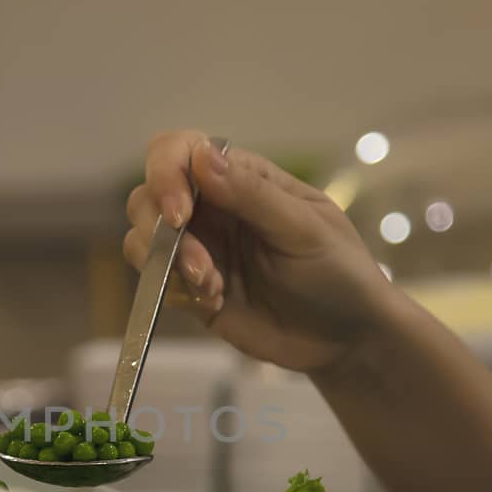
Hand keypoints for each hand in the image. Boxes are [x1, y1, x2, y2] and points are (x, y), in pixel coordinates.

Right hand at [122, 130, 396, 373]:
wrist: (347, 340)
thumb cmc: (339, 273)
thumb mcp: (304, 229)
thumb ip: (252, 194)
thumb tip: (199, 155)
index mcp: (242, 179)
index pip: (181, 150)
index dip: (165, 173)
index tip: (179, 212)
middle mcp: (213, 208)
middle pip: (148, 195)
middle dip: (160, 227)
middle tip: (200, 264)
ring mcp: (200, 250)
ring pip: (143, 239)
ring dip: (169, 263)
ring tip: (212, 287)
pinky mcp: (192, 291)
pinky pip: (157, 282)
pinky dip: (176, 292)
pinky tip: (216, 302)